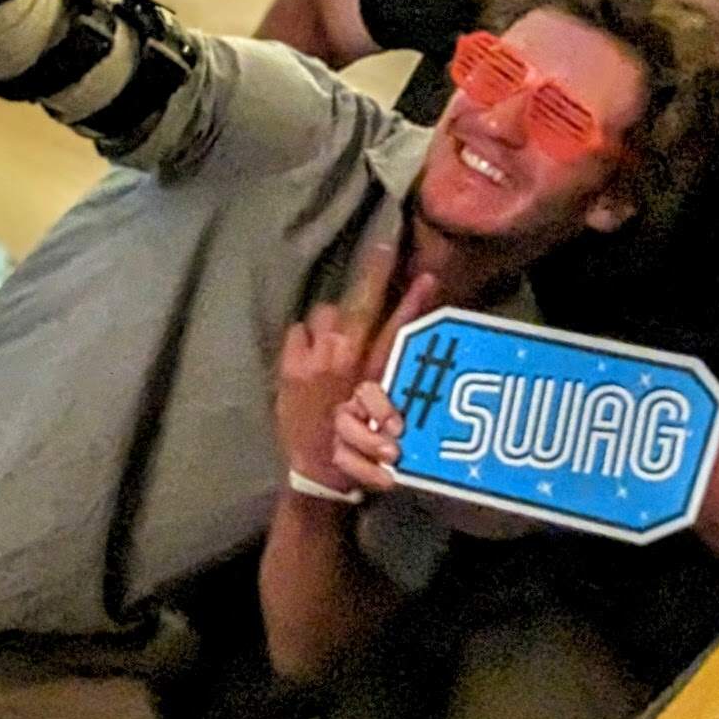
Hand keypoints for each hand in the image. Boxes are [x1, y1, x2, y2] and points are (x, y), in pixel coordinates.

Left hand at [277, 239, 436, 496]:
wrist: (318, 473)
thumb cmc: (357, 448)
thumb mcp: (382, 409)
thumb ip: (385, 371)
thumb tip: (388, 340)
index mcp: (376, 372)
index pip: (399, 326)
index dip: (414, 300)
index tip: (428, 275)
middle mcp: (349, 359)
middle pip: (363, 304)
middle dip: (377, 272)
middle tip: (386, 246)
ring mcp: (316, 359)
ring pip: (324, 313)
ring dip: (328, 323)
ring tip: (329, 344)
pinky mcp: (291, 366)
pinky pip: (297, 331)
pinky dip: (303, 340)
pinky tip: (306, 357)